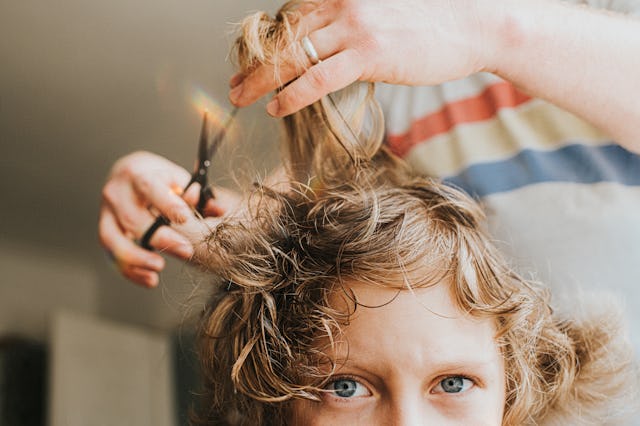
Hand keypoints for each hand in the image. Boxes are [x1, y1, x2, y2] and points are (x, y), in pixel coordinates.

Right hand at [98, 151, 240, 286]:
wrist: (131, 174)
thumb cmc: (161, 179)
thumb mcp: (180, 180)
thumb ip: (198, 196)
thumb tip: (219, 209)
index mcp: (138, 174)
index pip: (149, 188)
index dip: (166, 204)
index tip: (184, 219)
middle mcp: (117, 193)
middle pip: (133, 219)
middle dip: (161, 238)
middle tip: (187, 251)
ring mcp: (106, 213)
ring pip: (113, 240)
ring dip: (136, 258)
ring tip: (159, 268)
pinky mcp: (105, 231)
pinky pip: (111, 255)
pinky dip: (130, 271)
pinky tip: (150, 279)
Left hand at [229, 0, 495, 115]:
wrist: (473, 23)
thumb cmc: (431, 20)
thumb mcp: (383, 11)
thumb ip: (351, 21)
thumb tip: (328, 43)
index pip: (291, 15)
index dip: (268, 42)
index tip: (254, 62)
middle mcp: (343, 1)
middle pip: (284, 34)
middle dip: (255, 62)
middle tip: (236, 84)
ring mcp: (355, 26)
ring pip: (293, 56)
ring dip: (261, 81)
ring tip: (243, 99)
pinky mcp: (369, 53)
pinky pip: (318, 77)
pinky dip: (292, 95)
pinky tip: (276, 109)